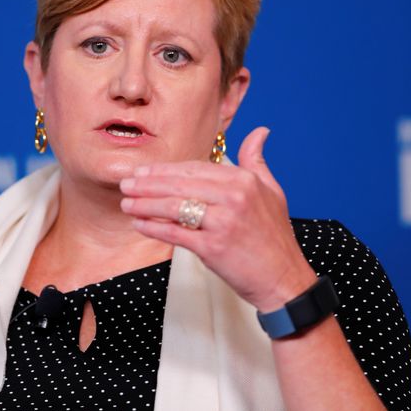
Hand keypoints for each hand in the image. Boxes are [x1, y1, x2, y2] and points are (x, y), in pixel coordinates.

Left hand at [119, 127, 316, 311]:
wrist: (284, 279)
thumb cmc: (275, 237)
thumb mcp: (272, 191)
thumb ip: (257, 160)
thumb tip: (260, 131)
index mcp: (243, 180)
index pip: (194, 168)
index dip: (165, 170)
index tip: (144, 171)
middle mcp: (233, 197)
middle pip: (179, 184)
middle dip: (147, 184)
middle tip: (126, 183)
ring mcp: (222, 222)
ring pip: (173, 206)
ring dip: (144, 204)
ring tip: (126, 203)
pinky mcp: (212, 247)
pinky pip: (174, 233)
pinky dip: (153, 227)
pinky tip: (139, 224)